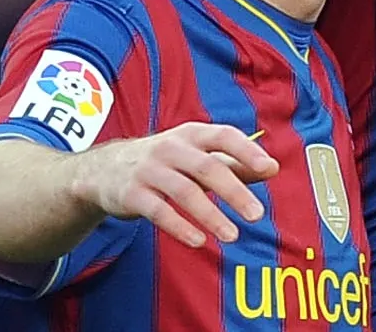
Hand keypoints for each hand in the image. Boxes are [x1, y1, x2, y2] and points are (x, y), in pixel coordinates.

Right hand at [69, 122, 277, 248]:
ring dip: (210, 215)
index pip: (224, 136)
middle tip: (257, 215)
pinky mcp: (132, 194)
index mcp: (192, 134)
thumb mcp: (197, 155)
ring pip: (184, 192)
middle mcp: (170, 148)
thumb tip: (273, 168)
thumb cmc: (164, 162)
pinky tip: (199, 241)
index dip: (246, 150)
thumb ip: (234, 163)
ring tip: (233, 235)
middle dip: (234, 192)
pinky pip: (158, 212)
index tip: (268, 168)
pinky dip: (180, 227)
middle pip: (207, 168)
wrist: (103, 170)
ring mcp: (149, 170)